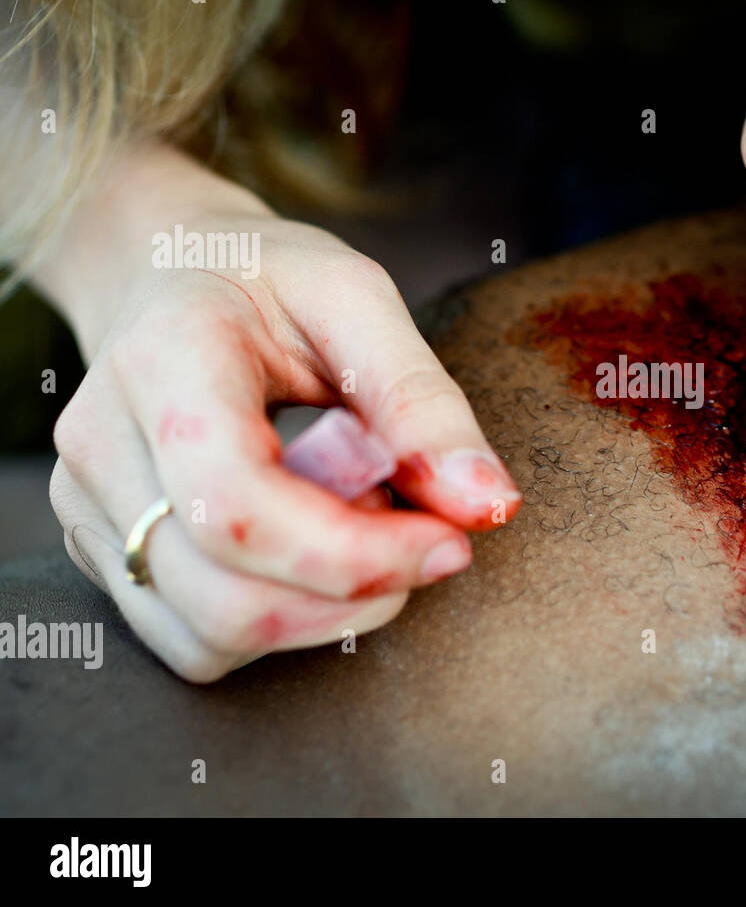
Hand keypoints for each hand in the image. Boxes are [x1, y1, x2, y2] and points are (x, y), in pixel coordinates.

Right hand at [42, 148, 520, 680]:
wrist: (167, 272)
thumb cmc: (269, 280)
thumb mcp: (358, 299)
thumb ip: (422, 400)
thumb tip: (489, 504)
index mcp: (163, 361)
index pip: (236, 505)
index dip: (354, 553)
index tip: (450, 542)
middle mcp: (101, 446)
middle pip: (225, 596)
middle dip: (355, 593)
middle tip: (420, 532)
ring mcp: (88, 509)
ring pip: (211, 637)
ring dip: (321, 612)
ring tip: (359, 524)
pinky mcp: (106, 554)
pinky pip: (196, 643)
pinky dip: (278, 622)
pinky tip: (310, 551)